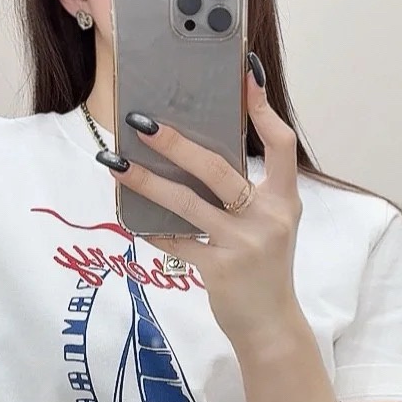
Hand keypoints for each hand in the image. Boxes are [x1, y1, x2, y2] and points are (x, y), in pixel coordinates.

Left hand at [100, 56, 304, 351]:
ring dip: (147, 182)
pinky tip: (130, 218)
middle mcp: (269, 217)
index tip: (245, 75)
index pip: (282, 144)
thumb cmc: (264, 268)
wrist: (270, 326)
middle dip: (177, 143)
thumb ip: (247, 192)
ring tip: (117, 163)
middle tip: (142, 121)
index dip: (264, 109)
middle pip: (219, 169)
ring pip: (188, 203)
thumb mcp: (269, 225)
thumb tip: (198, 151)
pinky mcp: (220, 270)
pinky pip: (177, 241)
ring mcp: (244, 244)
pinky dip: (153, 229)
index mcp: (285, 200)